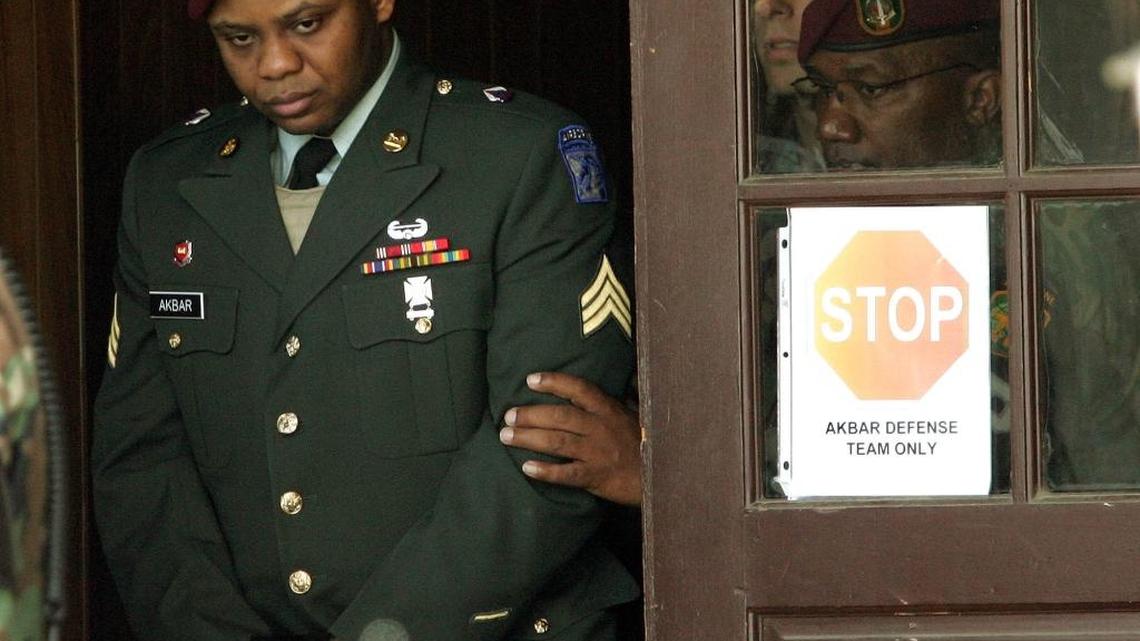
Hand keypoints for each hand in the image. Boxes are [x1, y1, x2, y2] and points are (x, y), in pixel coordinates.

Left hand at [500, 372, 641, 505]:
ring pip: (557, 442)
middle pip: (560, 416)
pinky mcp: (596, 476)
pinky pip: (567, 474)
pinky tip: (527, 468)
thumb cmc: (645, 443)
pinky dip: (546, 471)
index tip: (530, 380)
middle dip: (531, 414)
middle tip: (508, 415)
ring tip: (506, 436)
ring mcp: (597, 452)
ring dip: (529, 438)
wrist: (661, 476)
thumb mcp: (634, 415)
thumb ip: (618, 399)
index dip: (554, 382)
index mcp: (608, 410)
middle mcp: (600, 427)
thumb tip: (618, 378)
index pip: (578, 389)